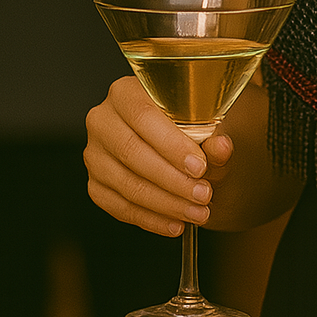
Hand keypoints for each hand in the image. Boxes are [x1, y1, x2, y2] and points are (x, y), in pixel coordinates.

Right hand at [85, 75, 233, 234]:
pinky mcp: (95, 184)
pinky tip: (175, 224)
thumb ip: (215, 135)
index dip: (171, 145)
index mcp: (126, 92)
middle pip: (132, 153)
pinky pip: (119, 207)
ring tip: (198, 213)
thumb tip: (222, 146)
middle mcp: (102, 120)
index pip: (144, 117)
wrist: (178, 140)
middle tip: (204, 195)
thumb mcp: (209, 122)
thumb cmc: (192, 122)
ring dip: (166, 204)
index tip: (200, 167)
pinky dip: (150, 219)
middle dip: (172, 180)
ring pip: (126, 184)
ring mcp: (94, 154)